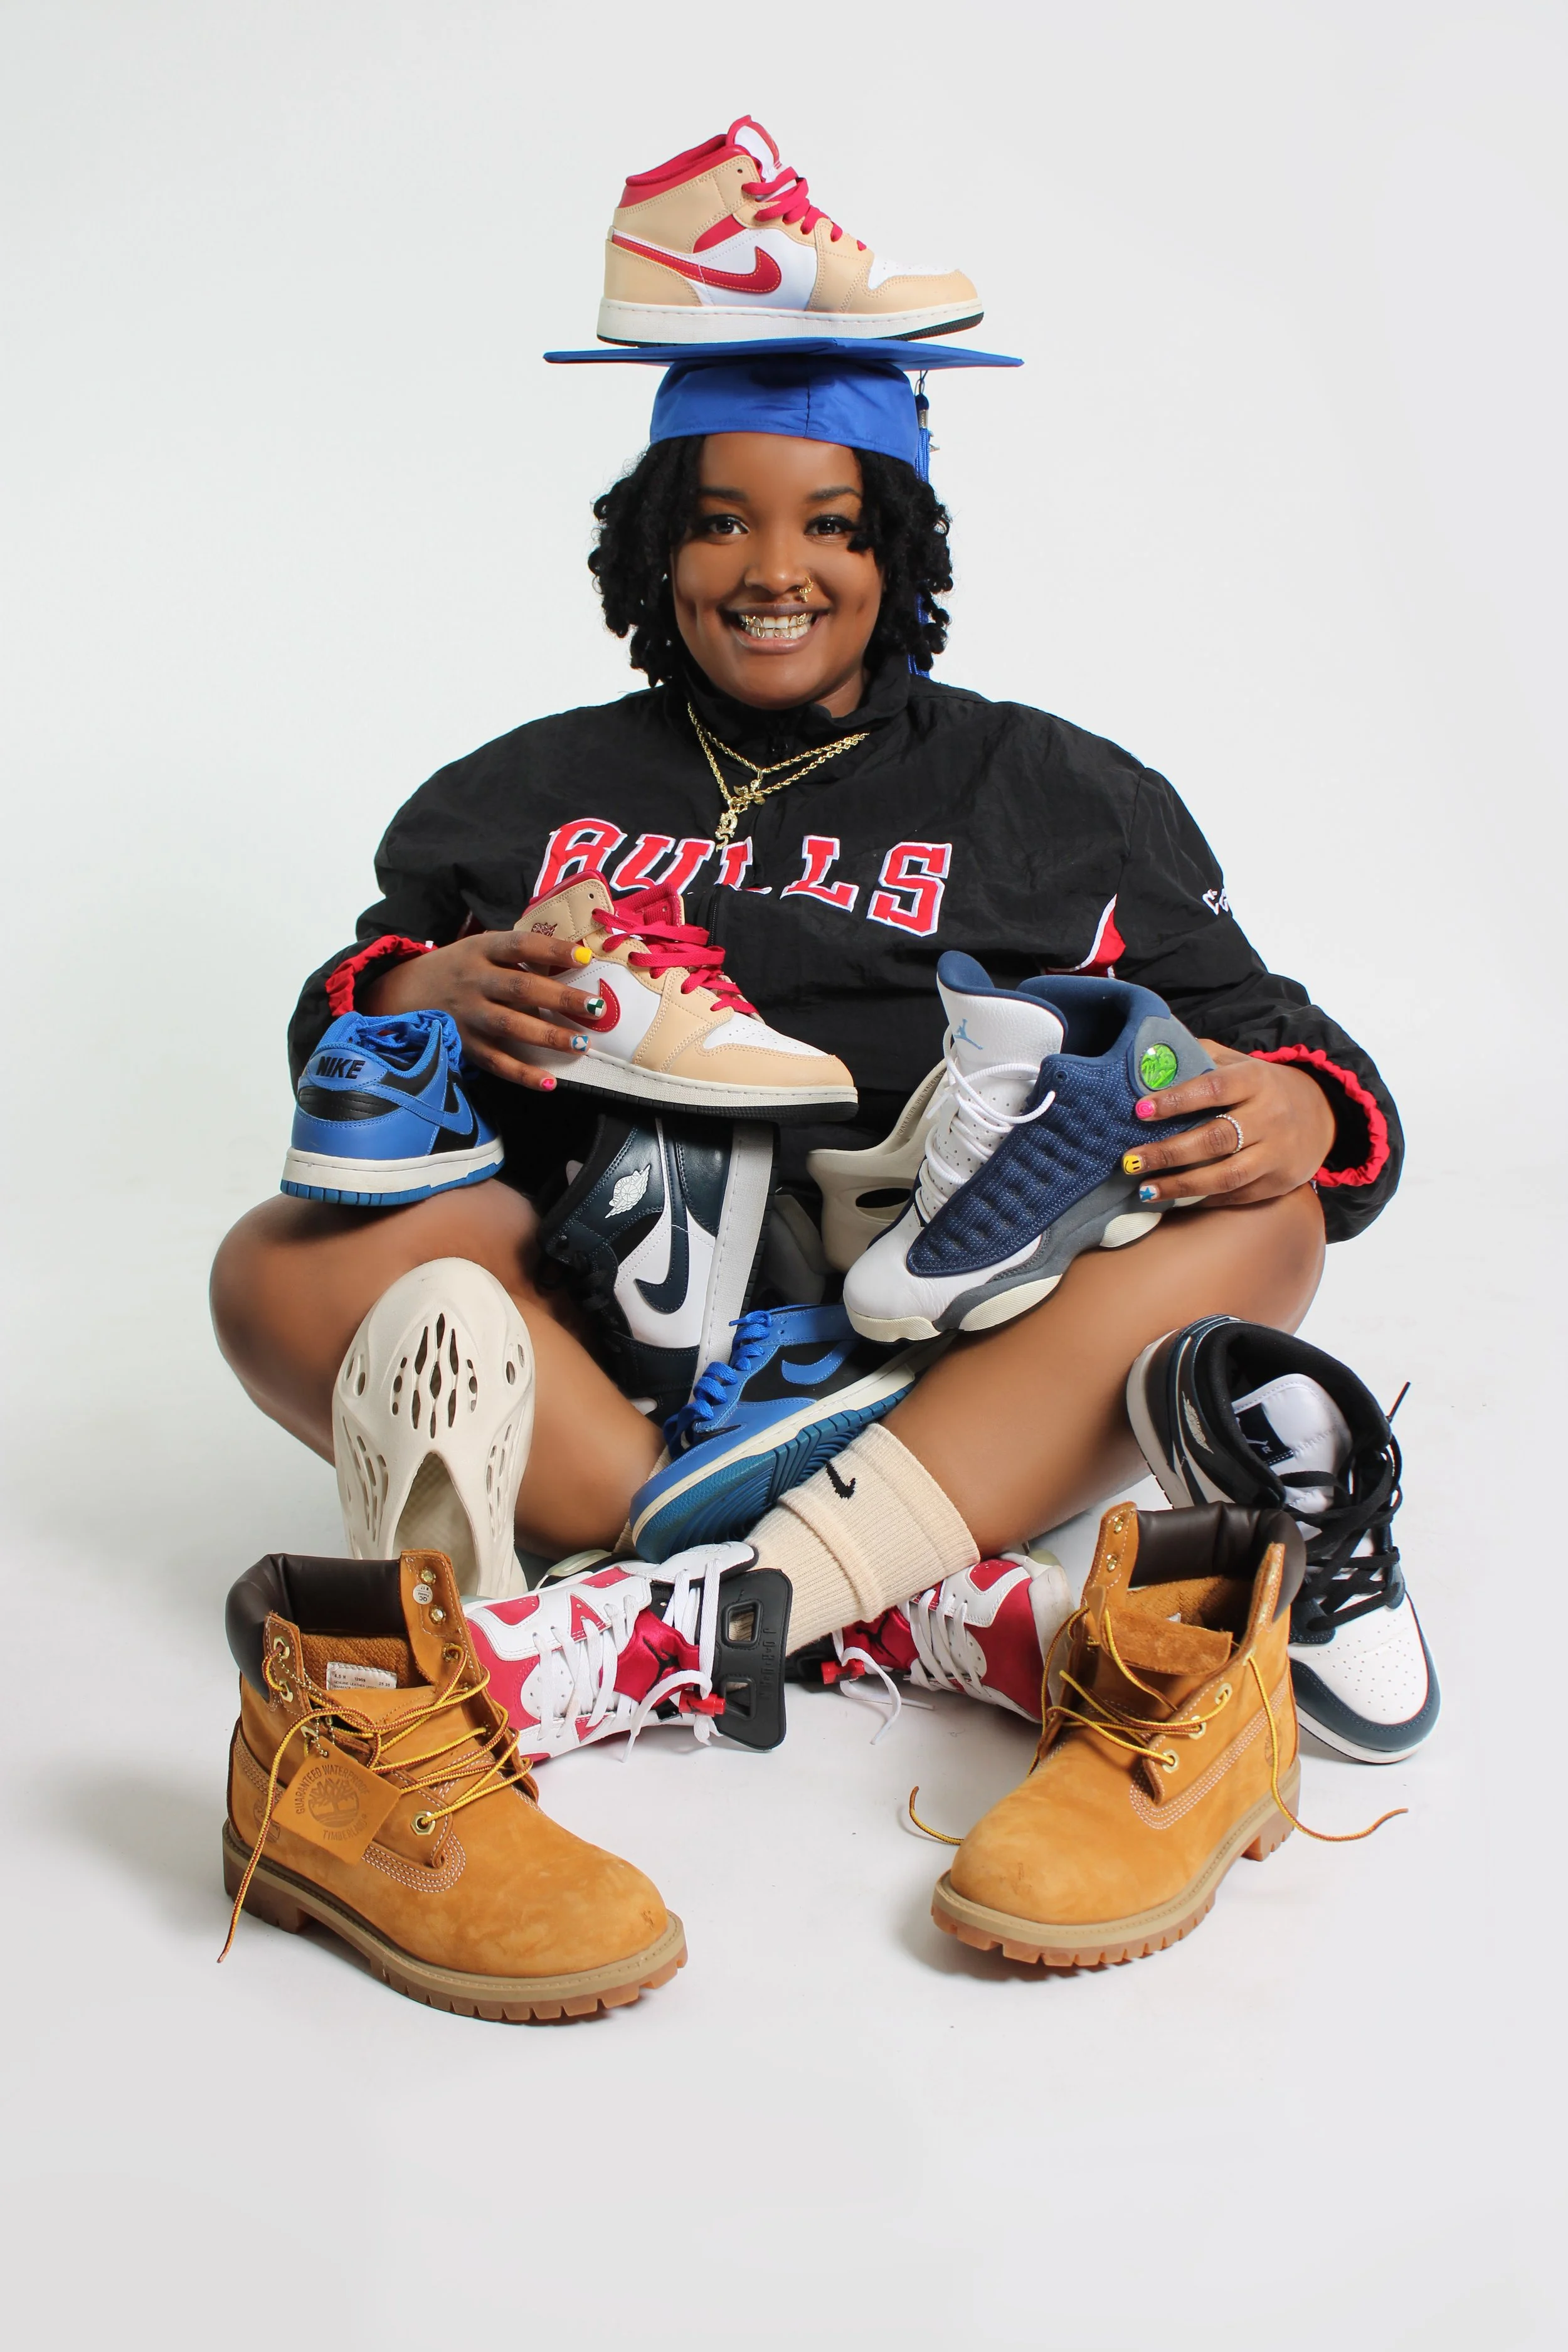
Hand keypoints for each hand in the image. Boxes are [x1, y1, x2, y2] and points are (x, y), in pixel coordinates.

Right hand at [362, 931, 602, 1091]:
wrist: (401, 992)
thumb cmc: (458, 969)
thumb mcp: (480, 950)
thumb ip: (519, 955)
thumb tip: (575, 959)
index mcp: (480, 950)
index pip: (519, 944)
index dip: (552, 950)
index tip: (585, 956)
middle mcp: (473, 980)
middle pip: (520, 987)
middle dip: (560, 998)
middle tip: (595, 1008)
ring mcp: (467, 1015)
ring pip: (510, 1026)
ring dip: (548, 1037)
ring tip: (581, 1044)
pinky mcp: (463, 1045)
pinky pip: (496, 1063)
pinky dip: (523, 1075)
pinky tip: (550, 1083)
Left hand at [1121, 1043, 1336, 1206]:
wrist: (1322, 1112)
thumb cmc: (1263, 1086)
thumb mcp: (1239, 1062)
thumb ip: (1200, 1057)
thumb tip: (1150, 1057)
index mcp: (1256, 1080)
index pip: (1213, 1089)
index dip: (1175, 1100)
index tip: (1140, 1110)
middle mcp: (1270, 1116)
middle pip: (1215, 1138)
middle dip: (1168, 1152)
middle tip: (1131, 1160)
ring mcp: (1277, 1153)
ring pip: (1226, 1175)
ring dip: (1181, 1185)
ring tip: (1145, 1189)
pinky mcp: (1279, 1182)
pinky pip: (1237, 1195)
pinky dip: (1204, 1199)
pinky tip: (1175, 1200)